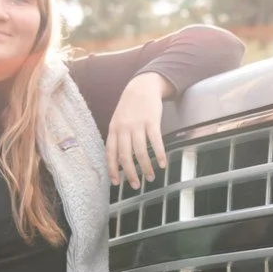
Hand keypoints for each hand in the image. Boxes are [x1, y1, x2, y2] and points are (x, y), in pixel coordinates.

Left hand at [106, 71, 175, 188]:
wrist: (141, 86)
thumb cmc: (129, 107)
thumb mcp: (117, 120)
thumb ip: (117, 138)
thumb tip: (118, 160)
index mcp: (113, 129)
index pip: (110, 153)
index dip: (112, 169)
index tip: (116, 182)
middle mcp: (123, 128)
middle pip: (125, 156)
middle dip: (130, 173)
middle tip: (135, 185)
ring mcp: (137, 124)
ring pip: (140, 151)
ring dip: (146, 167)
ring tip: (151, 177)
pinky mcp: (152, 121)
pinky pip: (155, 141)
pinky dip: (159, 154)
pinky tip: (162, 164)